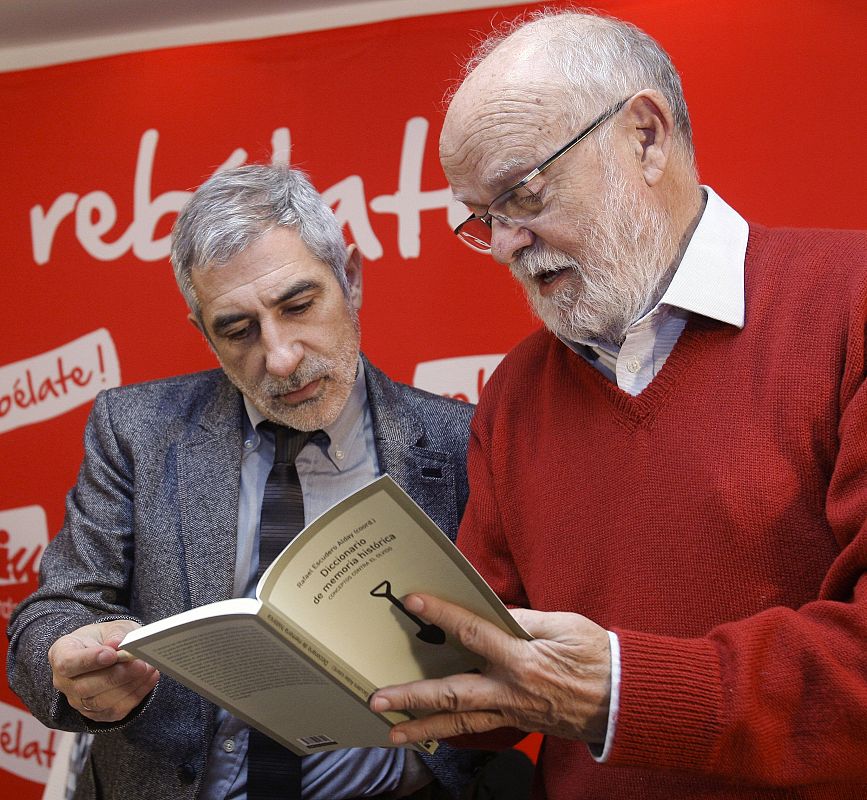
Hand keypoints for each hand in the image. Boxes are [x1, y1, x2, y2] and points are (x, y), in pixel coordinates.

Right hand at [48, 620, 158, 722]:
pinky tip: (150, 678)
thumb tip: (119, 644)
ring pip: (100, 702)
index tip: (111, 654)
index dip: (89, 660)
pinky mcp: (97, 714)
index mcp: (62, 654)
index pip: (67, 663)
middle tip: (140, 664)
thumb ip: (116, 633)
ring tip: (148, 669)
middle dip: (116, 676)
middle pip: (84, 687)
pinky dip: (136, 695)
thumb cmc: (107, 638)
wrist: (109, 653)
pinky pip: (115, 711)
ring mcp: (78, 701)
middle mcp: (64, 682)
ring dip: (128, 686)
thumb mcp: (112, 627)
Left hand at [370, 594, 611, 744]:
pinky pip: (479, 729)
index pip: (473, 632)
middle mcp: (511, 690)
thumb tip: (491, 612)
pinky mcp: (518, 724)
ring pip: (460, 721)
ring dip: (423, 725)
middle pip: (452, 694)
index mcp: (523, 659)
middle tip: (378, 697)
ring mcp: (513, 712)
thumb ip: (524, 619)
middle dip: (412, 696)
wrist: (625, 701)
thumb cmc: (598, 657)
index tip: (415, 602)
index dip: (442, 615)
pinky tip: (433, 730)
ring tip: (392, 729)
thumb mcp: (565, 625)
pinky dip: (452, 731)